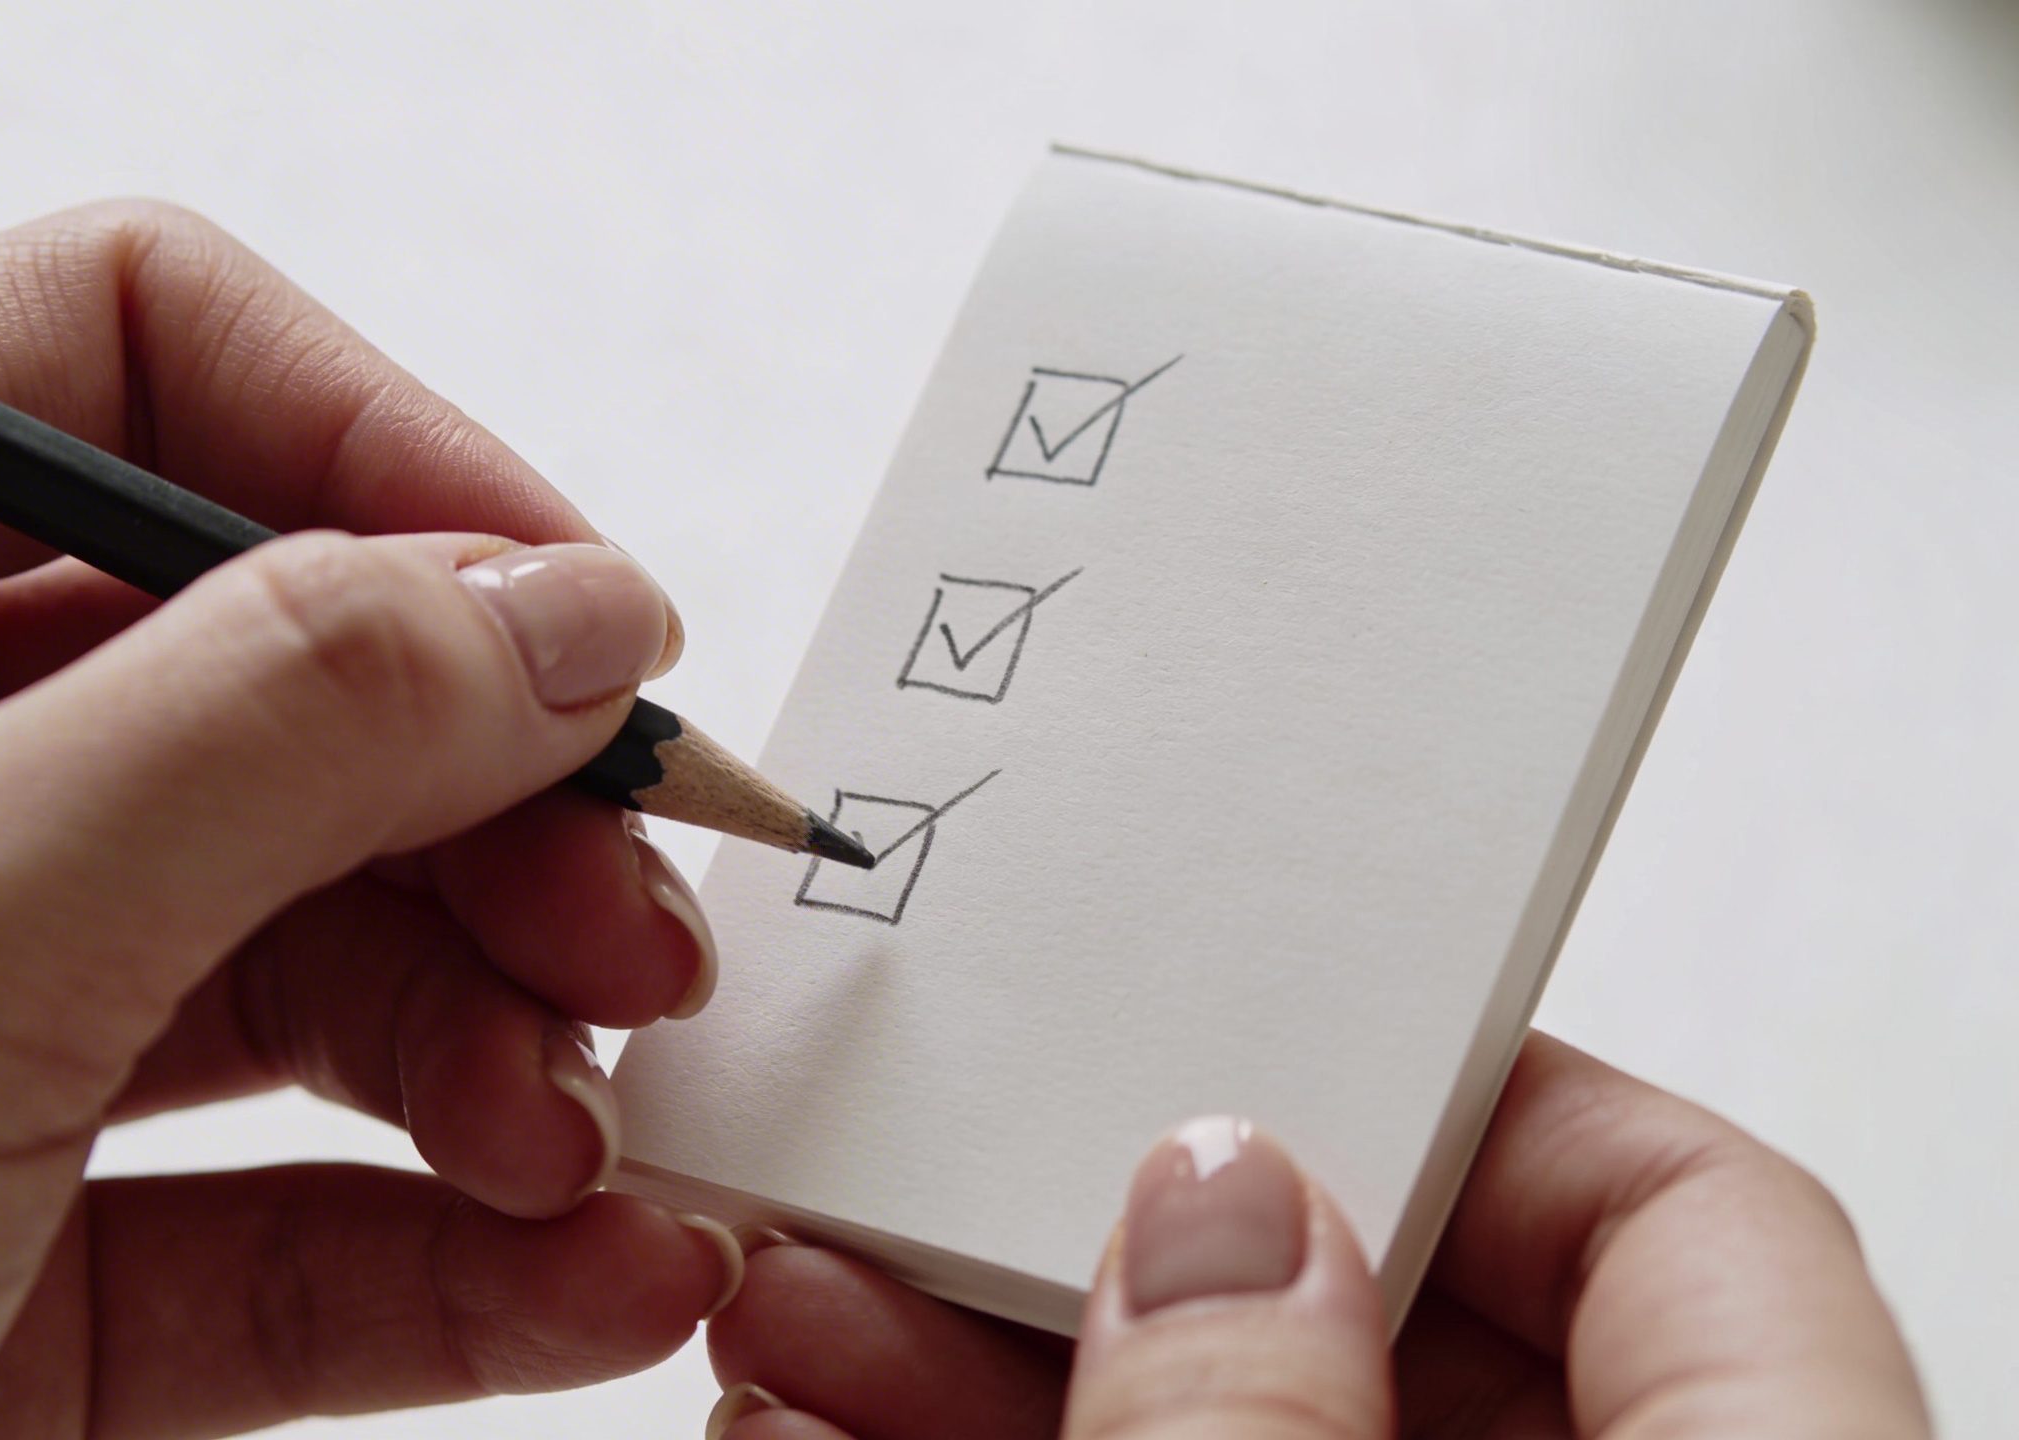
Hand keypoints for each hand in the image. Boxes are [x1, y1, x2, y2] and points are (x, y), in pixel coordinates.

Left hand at [0, 204, 743, 1437]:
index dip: (380, 455)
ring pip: (308, 956)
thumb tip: (558, 611)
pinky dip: (460, 1240)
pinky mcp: (10, 1260)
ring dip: (496, 1038)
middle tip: (634, 926)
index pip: (128, 365)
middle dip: (486, 806)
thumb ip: (272, 728)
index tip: (581, 625)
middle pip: (273, 687)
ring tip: (589, 1142)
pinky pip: (287, 1212)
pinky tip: (588, 1271)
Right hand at [704, 1033, 1928, 1437]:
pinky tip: (825, 1435)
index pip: (1683, 1208)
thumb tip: (1206, 1208)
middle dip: (1112, 1253)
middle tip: (898, 1200)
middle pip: (1412, 1328)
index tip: (1222, 1033)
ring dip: (1005, 1382)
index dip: (1451, 1084)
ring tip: (792, 1330)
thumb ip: (1265, 1437)